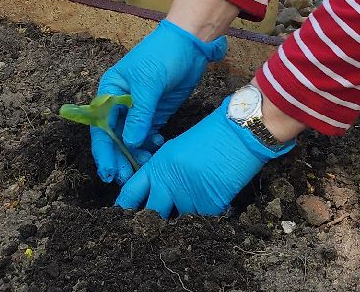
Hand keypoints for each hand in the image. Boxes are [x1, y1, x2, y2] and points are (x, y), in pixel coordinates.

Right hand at [90, 21, 227, 183]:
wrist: (191, 44)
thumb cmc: (163, 55)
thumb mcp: (149, 82)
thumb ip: (140, 113)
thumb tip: (131, 143)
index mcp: (110, 91)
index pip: (101, 126)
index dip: (103, 150)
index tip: (108, 171)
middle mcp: (120, 103)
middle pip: (115, 137)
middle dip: (119, 157)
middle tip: (125, 178)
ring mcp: (139, 110)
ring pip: (132, 140)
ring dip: (135, 154)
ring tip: (145, 166)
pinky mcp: (155, 114)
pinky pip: (148, 136)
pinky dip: (150, 146)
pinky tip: (158, 148)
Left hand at [116, 104, 291, 217]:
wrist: (238, 133)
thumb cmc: (210, 136)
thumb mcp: (176, 150)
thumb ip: (163, 173)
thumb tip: (156, 195)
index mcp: (157, 167)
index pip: (130, 194)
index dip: (124, 210)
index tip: (122, 220)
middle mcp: (168, 184)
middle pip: (150, 216)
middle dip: (152, 223)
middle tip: (155, 227)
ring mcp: (188, 197)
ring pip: (179, 221)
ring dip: (186, 217)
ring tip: (198, 201)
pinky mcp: (208, 206)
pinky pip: (203, 221)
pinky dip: (208, 215)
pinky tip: (215, 197)